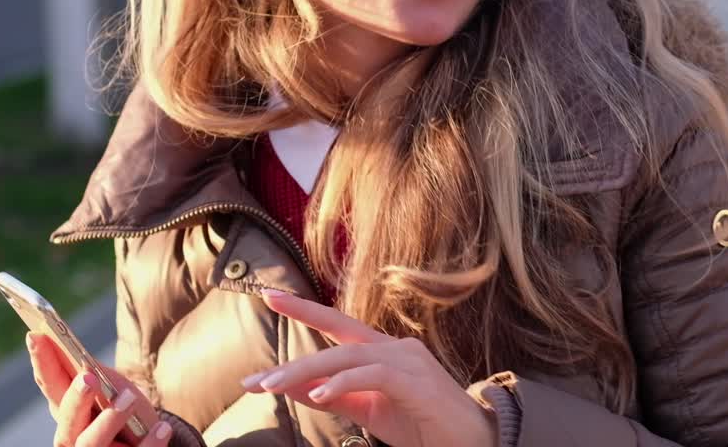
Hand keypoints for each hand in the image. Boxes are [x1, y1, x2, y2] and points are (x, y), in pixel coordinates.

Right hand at [26, 332, 172, 446]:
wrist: (147, 442)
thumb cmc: (127, 413)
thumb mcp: (114, 389)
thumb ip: (98, 376)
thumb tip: (81, 360)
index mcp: (68, 411)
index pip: (50, 385)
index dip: (42, 362)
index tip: (37, 335)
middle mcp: (72, 436)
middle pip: (68, 420)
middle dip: (76, 398)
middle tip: (88, 377)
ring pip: (91, 442)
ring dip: (110, 419)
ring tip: (131, 398)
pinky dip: (148, 444)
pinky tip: (162, 428)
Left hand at [243, 289, 498, 446]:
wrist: (473, 443)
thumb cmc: (423, 427)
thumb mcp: (370, 411)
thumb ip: (337, 396)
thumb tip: (295, 387)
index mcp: (385, 352)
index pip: (339, 325)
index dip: (306, 308)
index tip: (270, 295)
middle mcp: (397, 348)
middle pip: (337, 340)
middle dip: (292, 360)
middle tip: (254, 381)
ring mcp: (409, 361)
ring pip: (348, 355)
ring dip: (306, 371)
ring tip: (272, 388)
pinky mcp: (417, 381)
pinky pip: (373, 375)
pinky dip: (343, 382)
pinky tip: (319, 395)